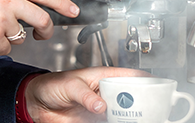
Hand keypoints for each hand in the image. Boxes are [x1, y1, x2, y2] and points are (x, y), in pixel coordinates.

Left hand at [24, 67, 151, 122]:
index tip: (158, 84)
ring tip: (140, 118)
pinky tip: (124, 122)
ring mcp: (101, 109)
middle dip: (142, 102)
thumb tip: (100, 105)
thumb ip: (85, 95)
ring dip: (131, 117)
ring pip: (123, 113)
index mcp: (102, 77)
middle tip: (151, 108)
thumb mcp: (69, 85)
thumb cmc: (51, 85)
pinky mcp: (94, 122)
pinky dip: (119, 122)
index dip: (145, 78)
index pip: (128, 75)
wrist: (36, 104)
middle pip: (130, 97)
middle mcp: (105, 93)